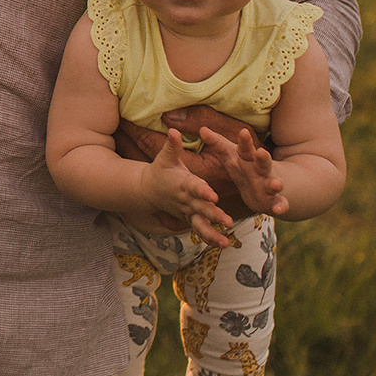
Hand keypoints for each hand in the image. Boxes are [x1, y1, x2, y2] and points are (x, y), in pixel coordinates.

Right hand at [117, 107, 257, 230]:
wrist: (148, 190)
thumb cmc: (161, 170)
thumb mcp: (165, 157)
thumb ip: (171, 145)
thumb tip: (173, 130)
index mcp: (183, 183)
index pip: (194, 187)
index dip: (202, 191)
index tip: (213, 195)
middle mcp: (186, 200)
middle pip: (201, 208)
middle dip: (213, 215)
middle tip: (227, 221)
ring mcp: (187, 211)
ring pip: (200, 225)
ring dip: (212, 234)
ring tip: (225, 242)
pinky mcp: (190, 219)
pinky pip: (200, 231)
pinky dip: (210, 239)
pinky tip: (224, 245)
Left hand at [199, 125, 288, 216]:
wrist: (263, 187)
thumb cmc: (243, 167)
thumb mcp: (230, 156)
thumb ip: (217, 143)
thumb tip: (202, 129)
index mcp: (249, 159)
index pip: (246, 148)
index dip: (244, 141)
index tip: (243, 132)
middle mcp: (261, 170)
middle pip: (263, 163)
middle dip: (263, 158)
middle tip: (262, 152)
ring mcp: (269, 185)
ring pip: (273, 183)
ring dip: (275, 184)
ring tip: (276, 184)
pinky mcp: (274, 200)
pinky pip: (279, 203)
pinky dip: (281, 206)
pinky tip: (279, 210)